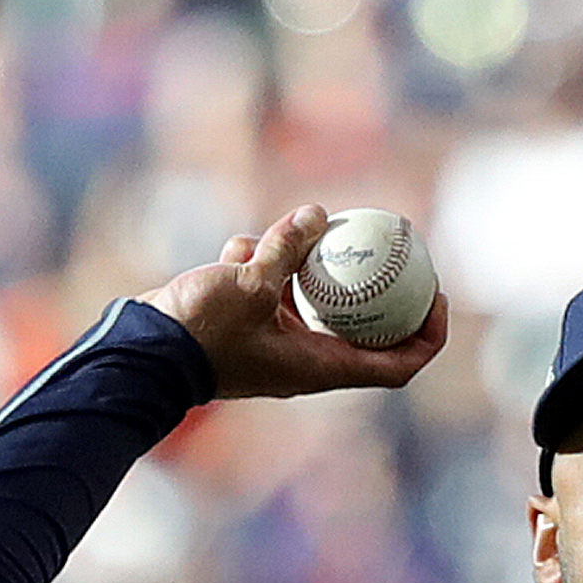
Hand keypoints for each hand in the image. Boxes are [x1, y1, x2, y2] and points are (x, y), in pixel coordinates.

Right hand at [143, 205, 447, 400]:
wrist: (146, 353)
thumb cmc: (202, 331)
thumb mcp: (249, 281)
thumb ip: (286, 248)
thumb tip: (317, 213)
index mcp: (321, 368)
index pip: (397, 367)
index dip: (426, 337)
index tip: (436, 298)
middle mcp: (306, 362)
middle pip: (362, 326)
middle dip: (376, 286)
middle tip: (390, 245)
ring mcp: (277, 344)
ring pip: (312, 297)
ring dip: (302, 263)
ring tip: (285, 234)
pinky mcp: (250, 326)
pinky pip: (272, 290)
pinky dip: (262, 263)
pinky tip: (240, 247)